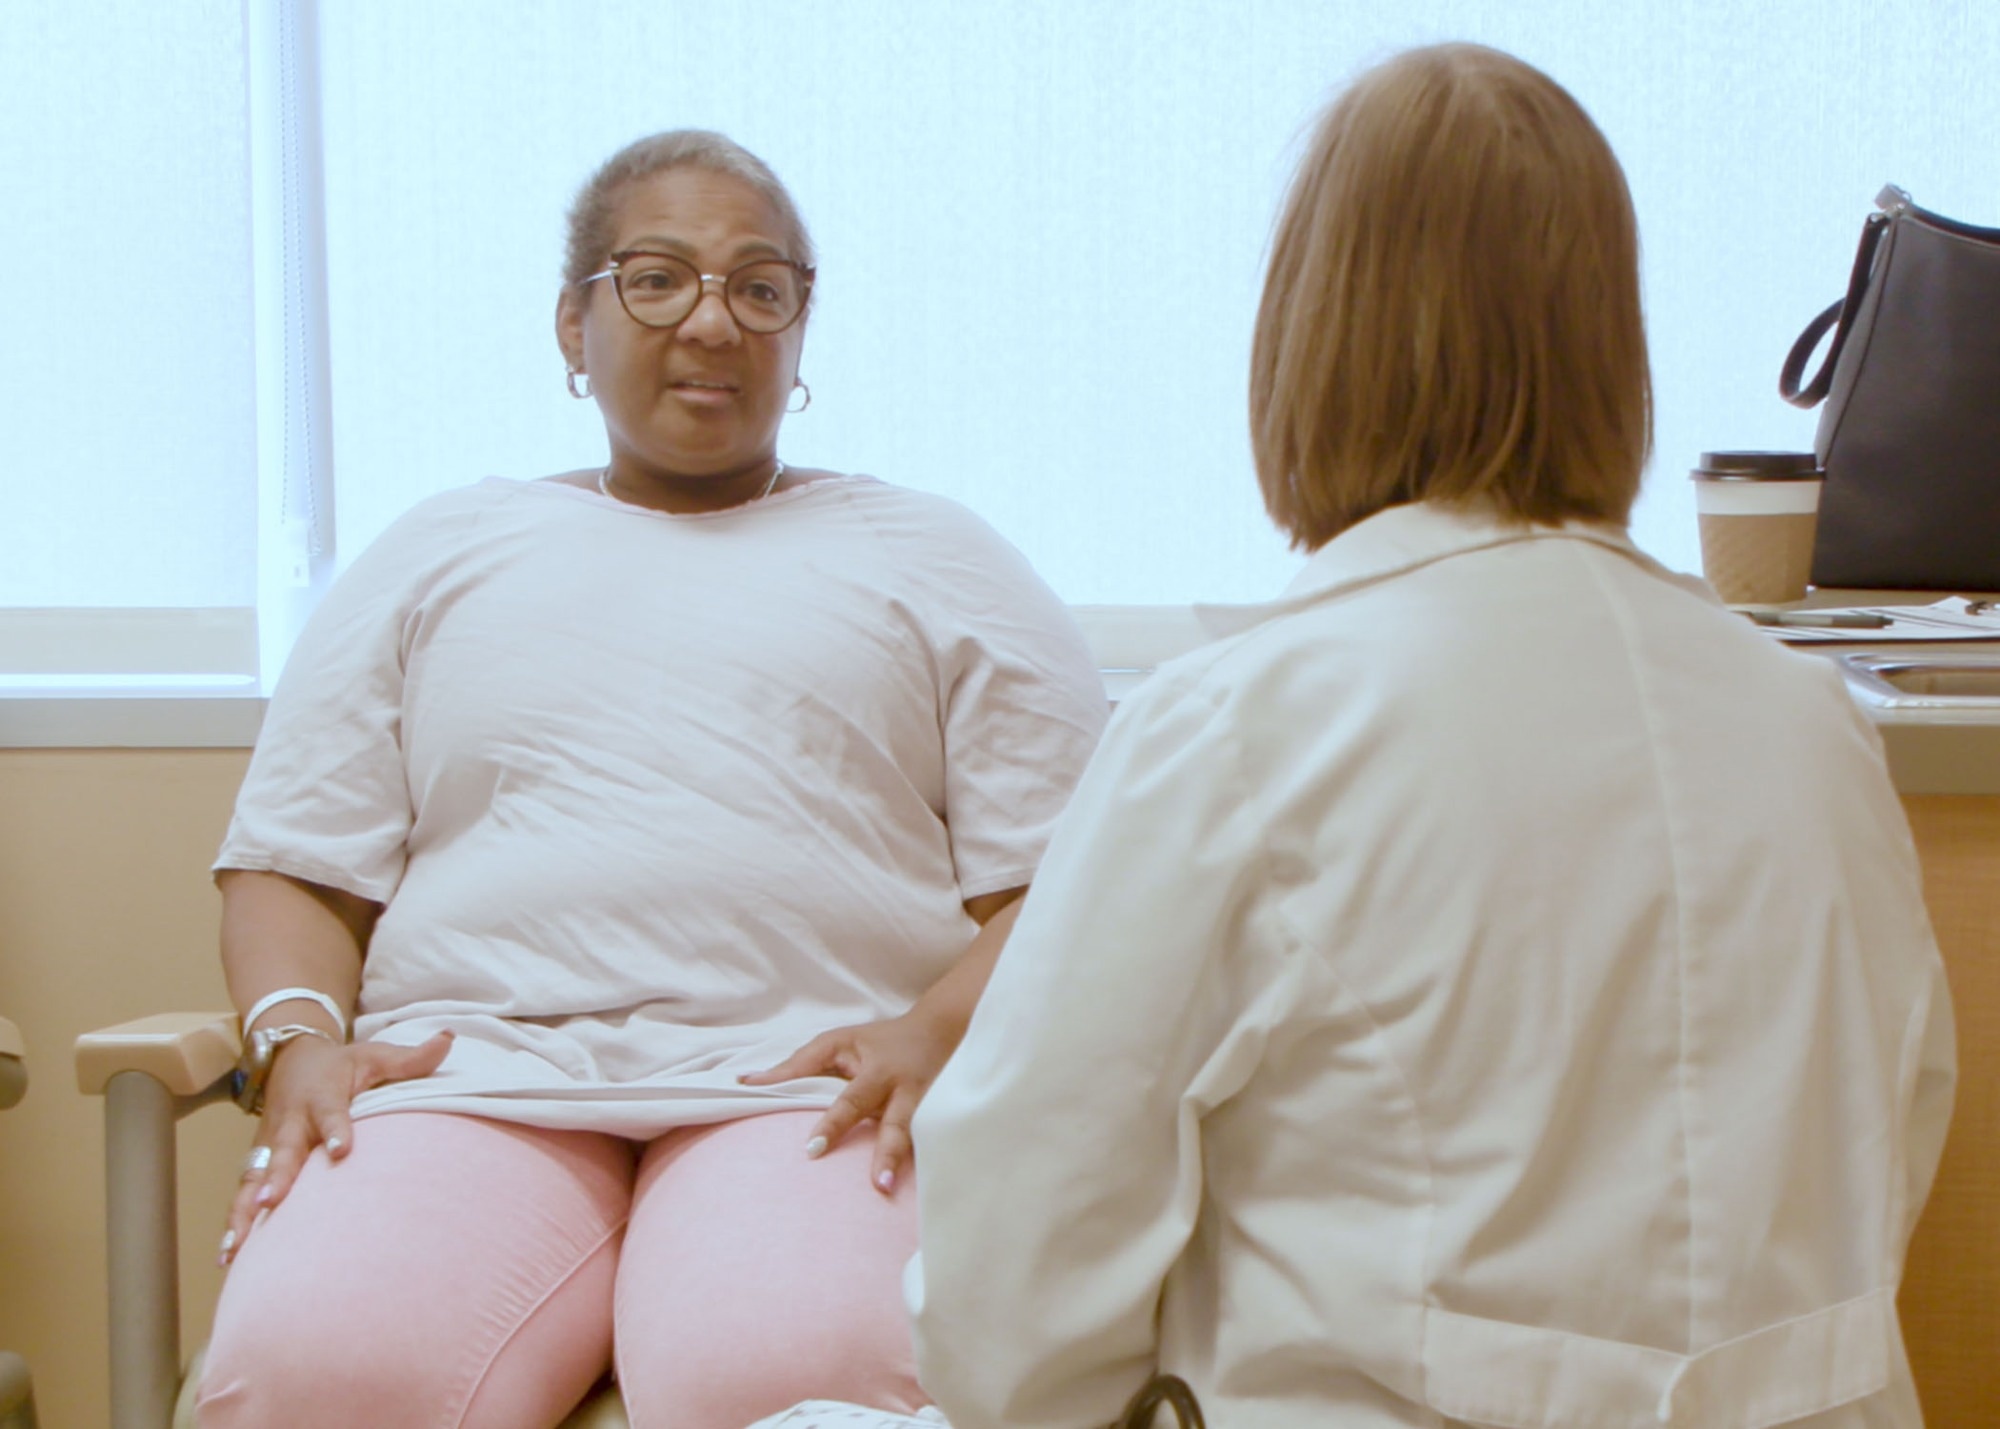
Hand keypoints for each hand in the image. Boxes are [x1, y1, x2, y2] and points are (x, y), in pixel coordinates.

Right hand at [220, 1031, 452, 1265]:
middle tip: (271, 1202)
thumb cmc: (340, 1064)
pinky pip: (242, 1194)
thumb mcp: (374, 1055)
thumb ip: (411, 1058)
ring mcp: (269, 1145)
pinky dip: (234, 1222)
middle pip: (283, 1151)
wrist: (289, 1058)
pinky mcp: (257, 1162)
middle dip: (277, 1177)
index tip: (342, 1150)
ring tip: (236, 1248)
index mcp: (322, 1096)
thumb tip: (450, 1038)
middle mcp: (291, 1123)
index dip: (336, 1129)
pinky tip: (229, 1257)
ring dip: (244, 1212)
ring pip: (253, 1178)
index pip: (331, 1112)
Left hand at [739, 1011, 960, 1194]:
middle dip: (885, 1153)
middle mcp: (904, 1093)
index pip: (851, 1101)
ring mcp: (927, 1110)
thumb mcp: (839, 1041)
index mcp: (878, 1073)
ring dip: (903, 1163)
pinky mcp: (940, 1121)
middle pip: (894, 1124)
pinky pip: (928, 1145)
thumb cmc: (880, 1041)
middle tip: (876, 1184)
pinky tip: (912, 1190)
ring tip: (889, 1190)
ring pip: (915, 1137)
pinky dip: (920, 1166)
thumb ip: (799, 1064)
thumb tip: (751, 1081)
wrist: (943, 1031)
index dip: (833, 1125)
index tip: (812, 1149)